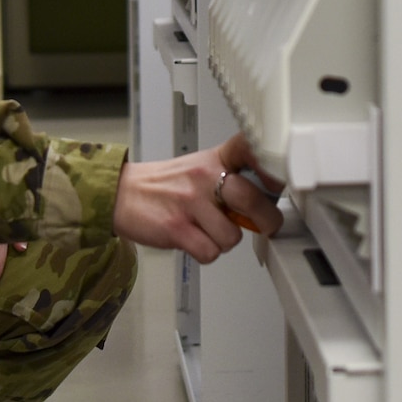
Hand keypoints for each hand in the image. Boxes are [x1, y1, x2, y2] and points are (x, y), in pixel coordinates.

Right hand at [111, 132, 283, 262]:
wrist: (121, 194)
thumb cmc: (165, 185)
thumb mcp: (200, 167)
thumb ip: (232, 178)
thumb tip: (266, 203)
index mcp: (215, 158)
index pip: (250, 148)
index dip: (272, 165)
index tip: (280, 181)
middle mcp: (204, 176)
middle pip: (252, 199)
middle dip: (264, 221)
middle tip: (262, 225)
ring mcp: (190, 202)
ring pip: (232, 236)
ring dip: (224, 241)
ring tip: (208, 232)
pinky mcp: (176, 228)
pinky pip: (210, 252)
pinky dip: (205, 253)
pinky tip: (194, 241)